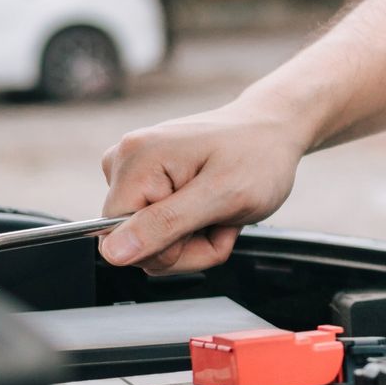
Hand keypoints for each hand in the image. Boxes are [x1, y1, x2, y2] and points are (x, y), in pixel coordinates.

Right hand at [97, 100, 310, 273]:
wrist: (272, 131)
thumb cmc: (257, 156)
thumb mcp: (221, 197)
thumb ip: (164, 225)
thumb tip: (113, 252)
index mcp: (135, 160)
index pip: (118, 239)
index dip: (165, 249)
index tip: (204, 226)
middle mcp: (124, 162)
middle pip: (135, 244)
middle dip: (186, 247)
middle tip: (220, 220)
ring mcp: (135, 172)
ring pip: (151, 243)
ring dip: (194, 242)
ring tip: (220, 212)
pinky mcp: (147, 183)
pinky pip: (160, 231)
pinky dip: (194, 232)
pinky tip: (213, 210)